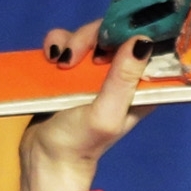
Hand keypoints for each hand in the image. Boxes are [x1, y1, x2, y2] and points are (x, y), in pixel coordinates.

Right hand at [18, 35, 154, 190]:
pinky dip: (56, 44)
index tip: (109, 37)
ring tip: (58, 63)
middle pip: (113, 33)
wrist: (44, 158)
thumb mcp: (106, 113)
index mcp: (140, 87)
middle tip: (73, 56)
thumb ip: (122, 79)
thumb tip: (142, 40)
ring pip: (88, 35)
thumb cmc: (81, 143)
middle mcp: (121, 76)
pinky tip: (50, 58)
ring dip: (70, 41)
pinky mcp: (72, 70)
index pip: (145, 46)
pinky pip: (67, 42)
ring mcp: (96, 72)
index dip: (129, 32)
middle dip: (91, 37)